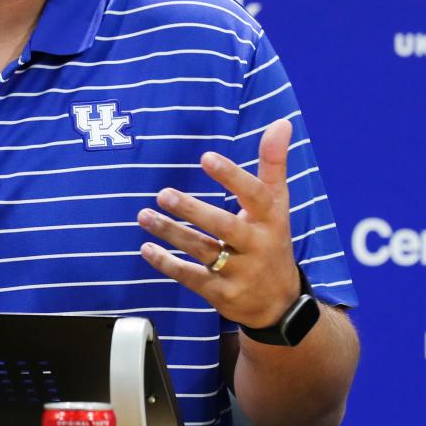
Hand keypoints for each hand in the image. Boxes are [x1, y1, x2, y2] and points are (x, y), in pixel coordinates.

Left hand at [137, 119, 300, 328]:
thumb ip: (273, 163)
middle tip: (163, 194)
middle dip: (193, 211)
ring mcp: (239, 272)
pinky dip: (167, 263)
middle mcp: (256, 246)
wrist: (279, 303)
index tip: (206, 157)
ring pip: (201, 251)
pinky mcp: (221, 293)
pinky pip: (190, 277)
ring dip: (170, 232)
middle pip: (224, 227)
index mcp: (270, 219)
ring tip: (144, 216)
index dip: (231, 176)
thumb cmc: (271, 240)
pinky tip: (147, 248)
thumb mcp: (277, 204)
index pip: (254, 195)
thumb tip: (282, 122)